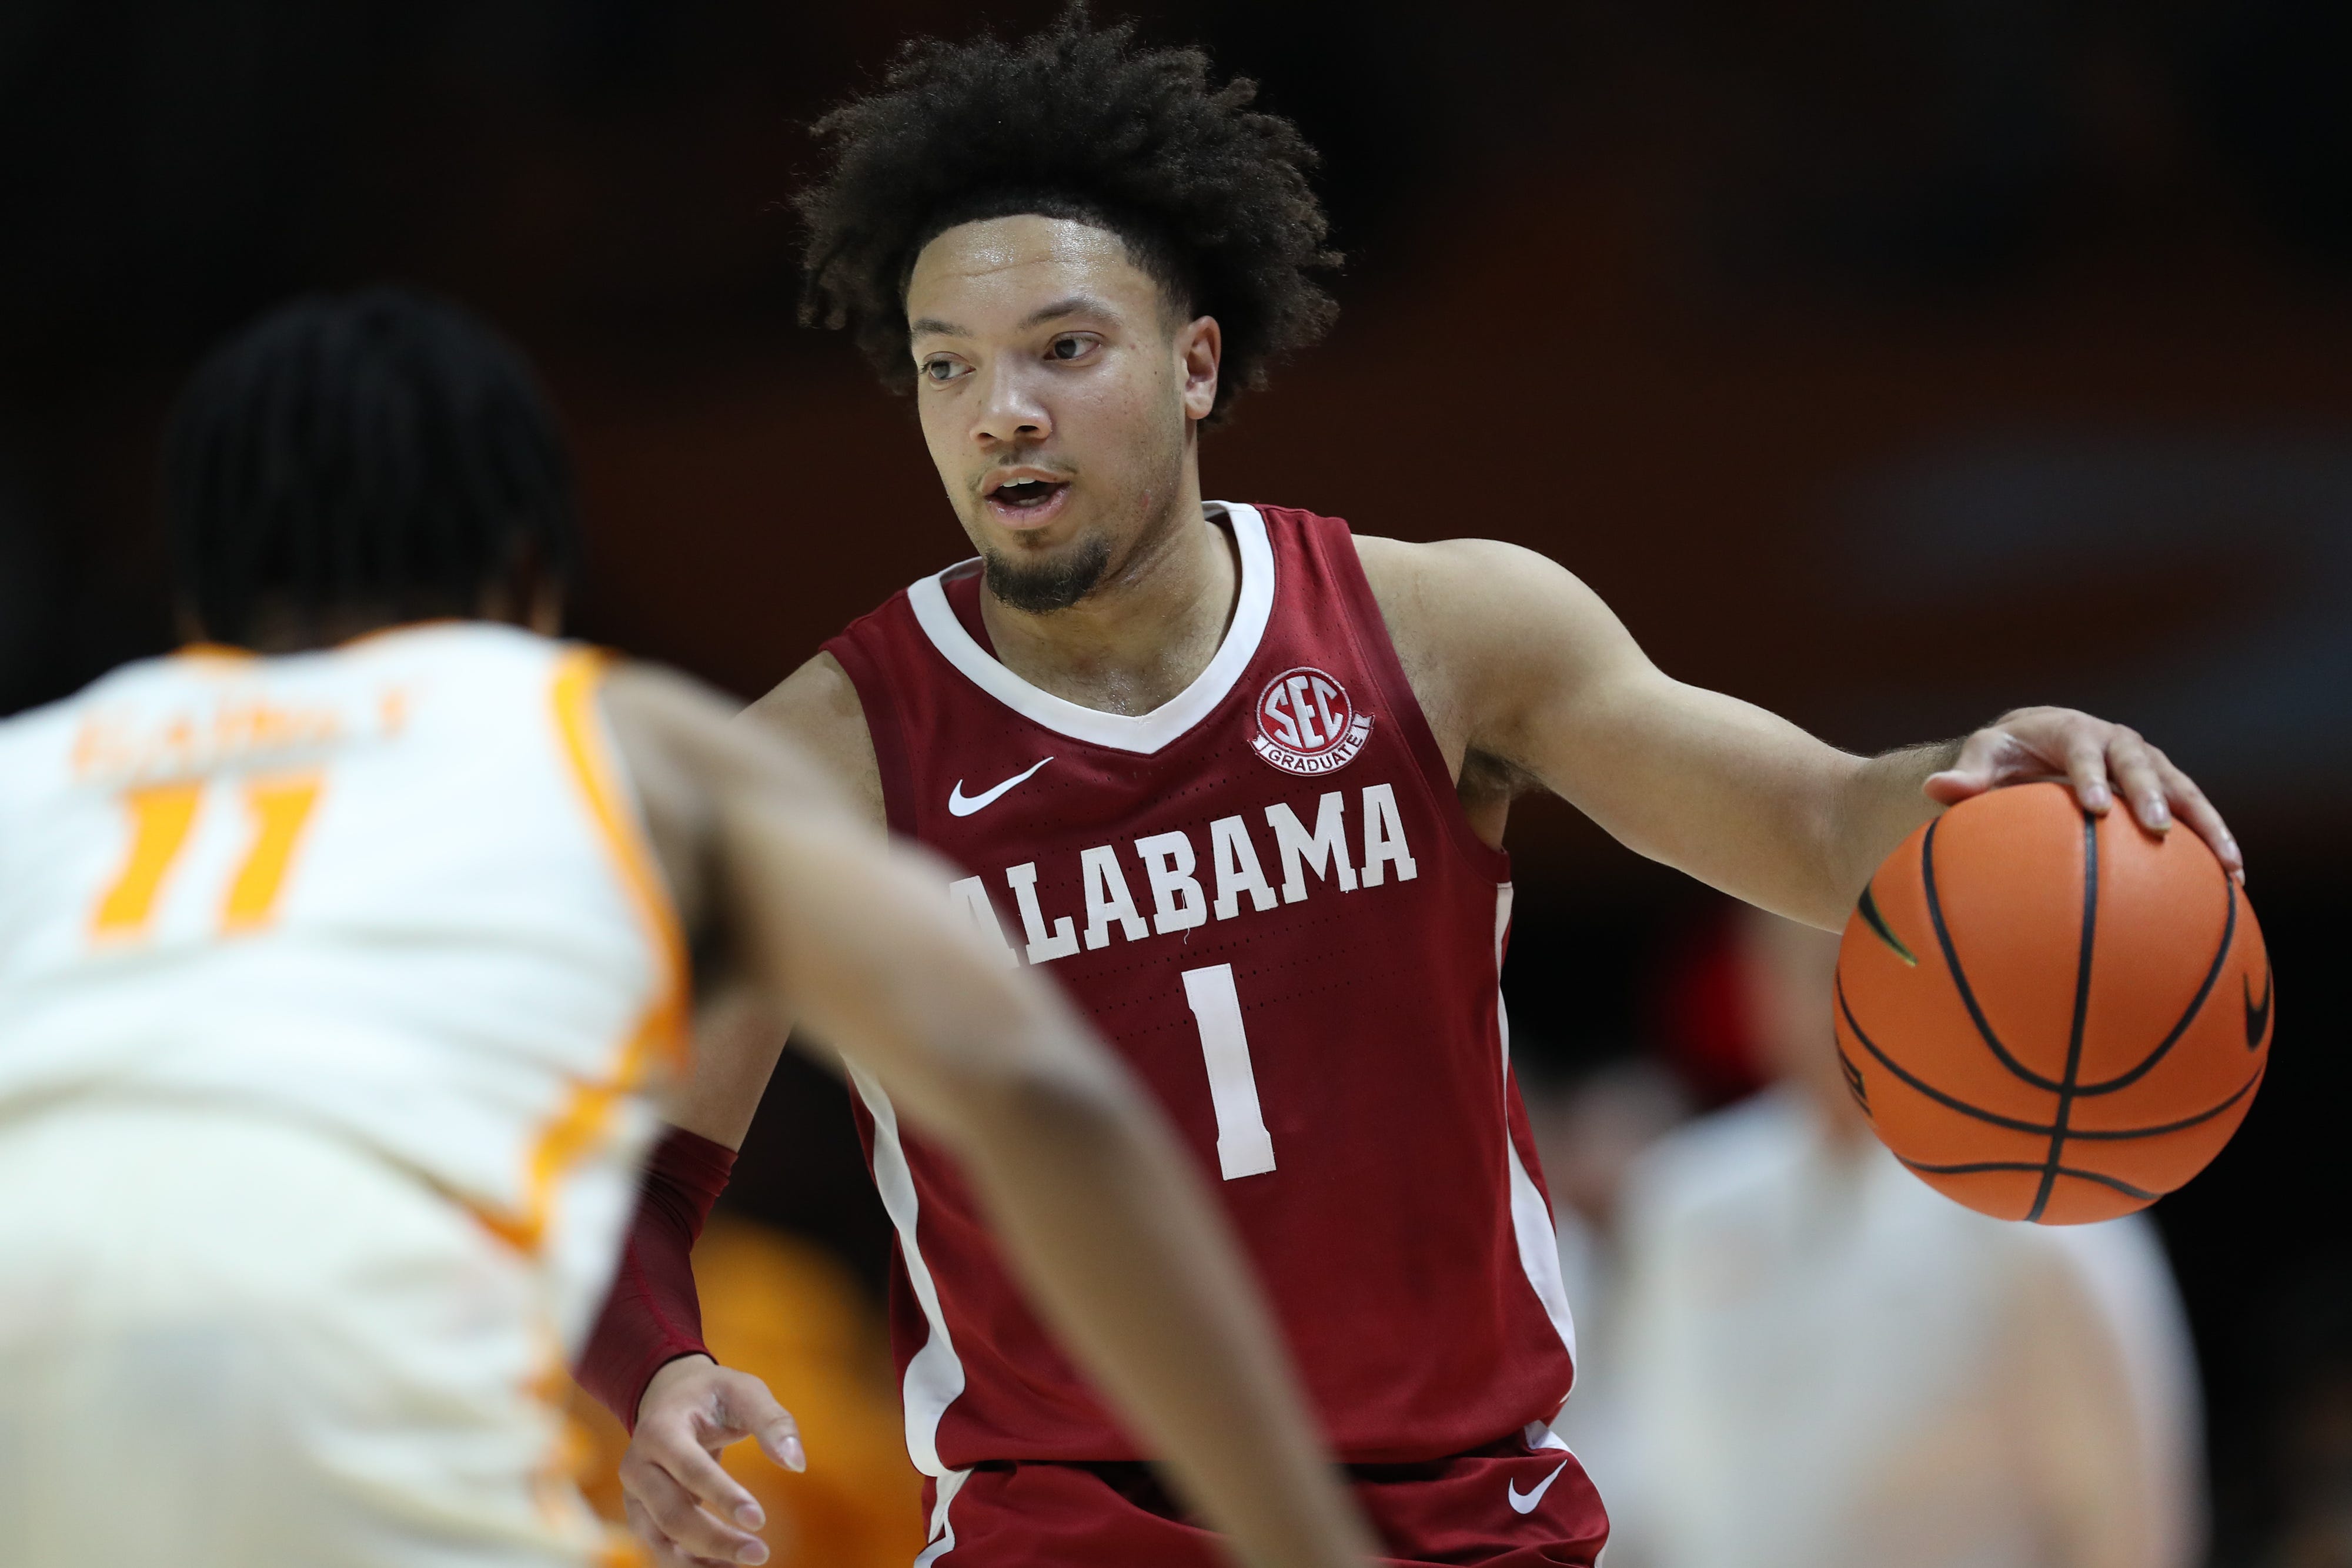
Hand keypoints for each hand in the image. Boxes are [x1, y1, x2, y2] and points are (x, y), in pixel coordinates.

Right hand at [619, 1354, 804, 1566]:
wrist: (670, 1396)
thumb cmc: (714, 1394)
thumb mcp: (745, 1391)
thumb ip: (773, 1422)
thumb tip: (796, 1464)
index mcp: (660, 1429)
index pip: (690, 1470)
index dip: (724, 1496)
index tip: (760, 1520)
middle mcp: (637, 1465)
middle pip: (671, 1514)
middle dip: (715, 1540)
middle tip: (760, 1554)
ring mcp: (634, 1494)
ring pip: (660, 1540)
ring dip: (700, 1563)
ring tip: (743, 1567)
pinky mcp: (641, 1513)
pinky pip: (661, 1547)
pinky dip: (691, 1564)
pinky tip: (725, 1567)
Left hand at [1924, 706, 2242, 880]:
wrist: (2038, 739)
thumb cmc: (2005, 752)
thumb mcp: (1983, 756)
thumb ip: (1965, 775)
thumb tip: (1936, 788)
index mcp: (2073, 730)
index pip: (2082, 750)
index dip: (2090, 774)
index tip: (2093, 806)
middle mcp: (2117, 741)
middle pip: (2139, 764)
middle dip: (2150, 793)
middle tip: (2155, 829)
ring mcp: (2147, 762)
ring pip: (2183, 787)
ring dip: (2205, 822)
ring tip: (2228, 864)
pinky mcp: (2164, 786)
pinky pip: (2194, 811)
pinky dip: (2213, 839)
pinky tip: (2234, 878)